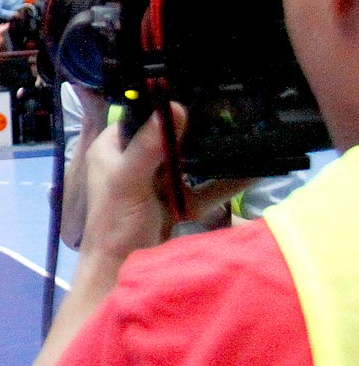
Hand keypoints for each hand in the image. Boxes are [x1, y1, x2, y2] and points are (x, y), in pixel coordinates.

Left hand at [77, 104, 248, 291]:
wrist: (117, 275)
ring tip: (248, 135)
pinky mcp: (175, 202)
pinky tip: (252, 173)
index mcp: (112, 147)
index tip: (202, 90)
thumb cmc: (114, 226)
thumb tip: (173, 108)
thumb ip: (148, 147)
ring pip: (190, 160)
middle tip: (235, 110)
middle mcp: (133, 159)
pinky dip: (225, 182)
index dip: (166, 104)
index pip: (141, 114)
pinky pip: (203, 187)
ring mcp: (156, 181)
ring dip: (214, 154)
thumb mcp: (129, 181)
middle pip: (170, 136)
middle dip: (198, 127)